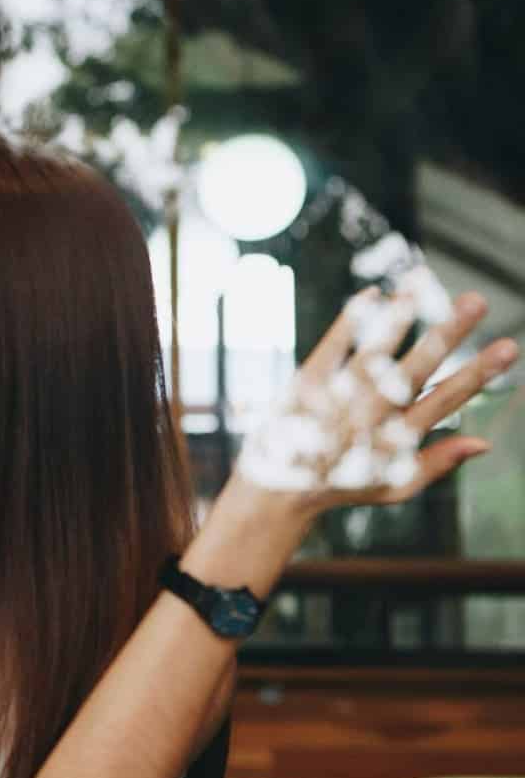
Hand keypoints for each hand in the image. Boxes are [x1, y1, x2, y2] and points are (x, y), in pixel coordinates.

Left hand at [238, 289, 517, 514]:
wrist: (275, 492)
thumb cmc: (344, 486)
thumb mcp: (393, 488)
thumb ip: (437, 463)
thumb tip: (485, 443)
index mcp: (395, 439)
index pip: (445, 399)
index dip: (478, 374)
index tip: (510, 347)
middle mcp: (367, 416)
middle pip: (414, 370)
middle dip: (446, 336)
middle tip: (477, 301)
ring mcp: (335, 398)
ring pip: (372, 352)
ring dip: (397, 318)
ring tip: (423, 285)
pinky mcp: (306, 385)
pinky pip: (330, 347)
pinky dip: (349, 322)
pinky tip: (371, 294)